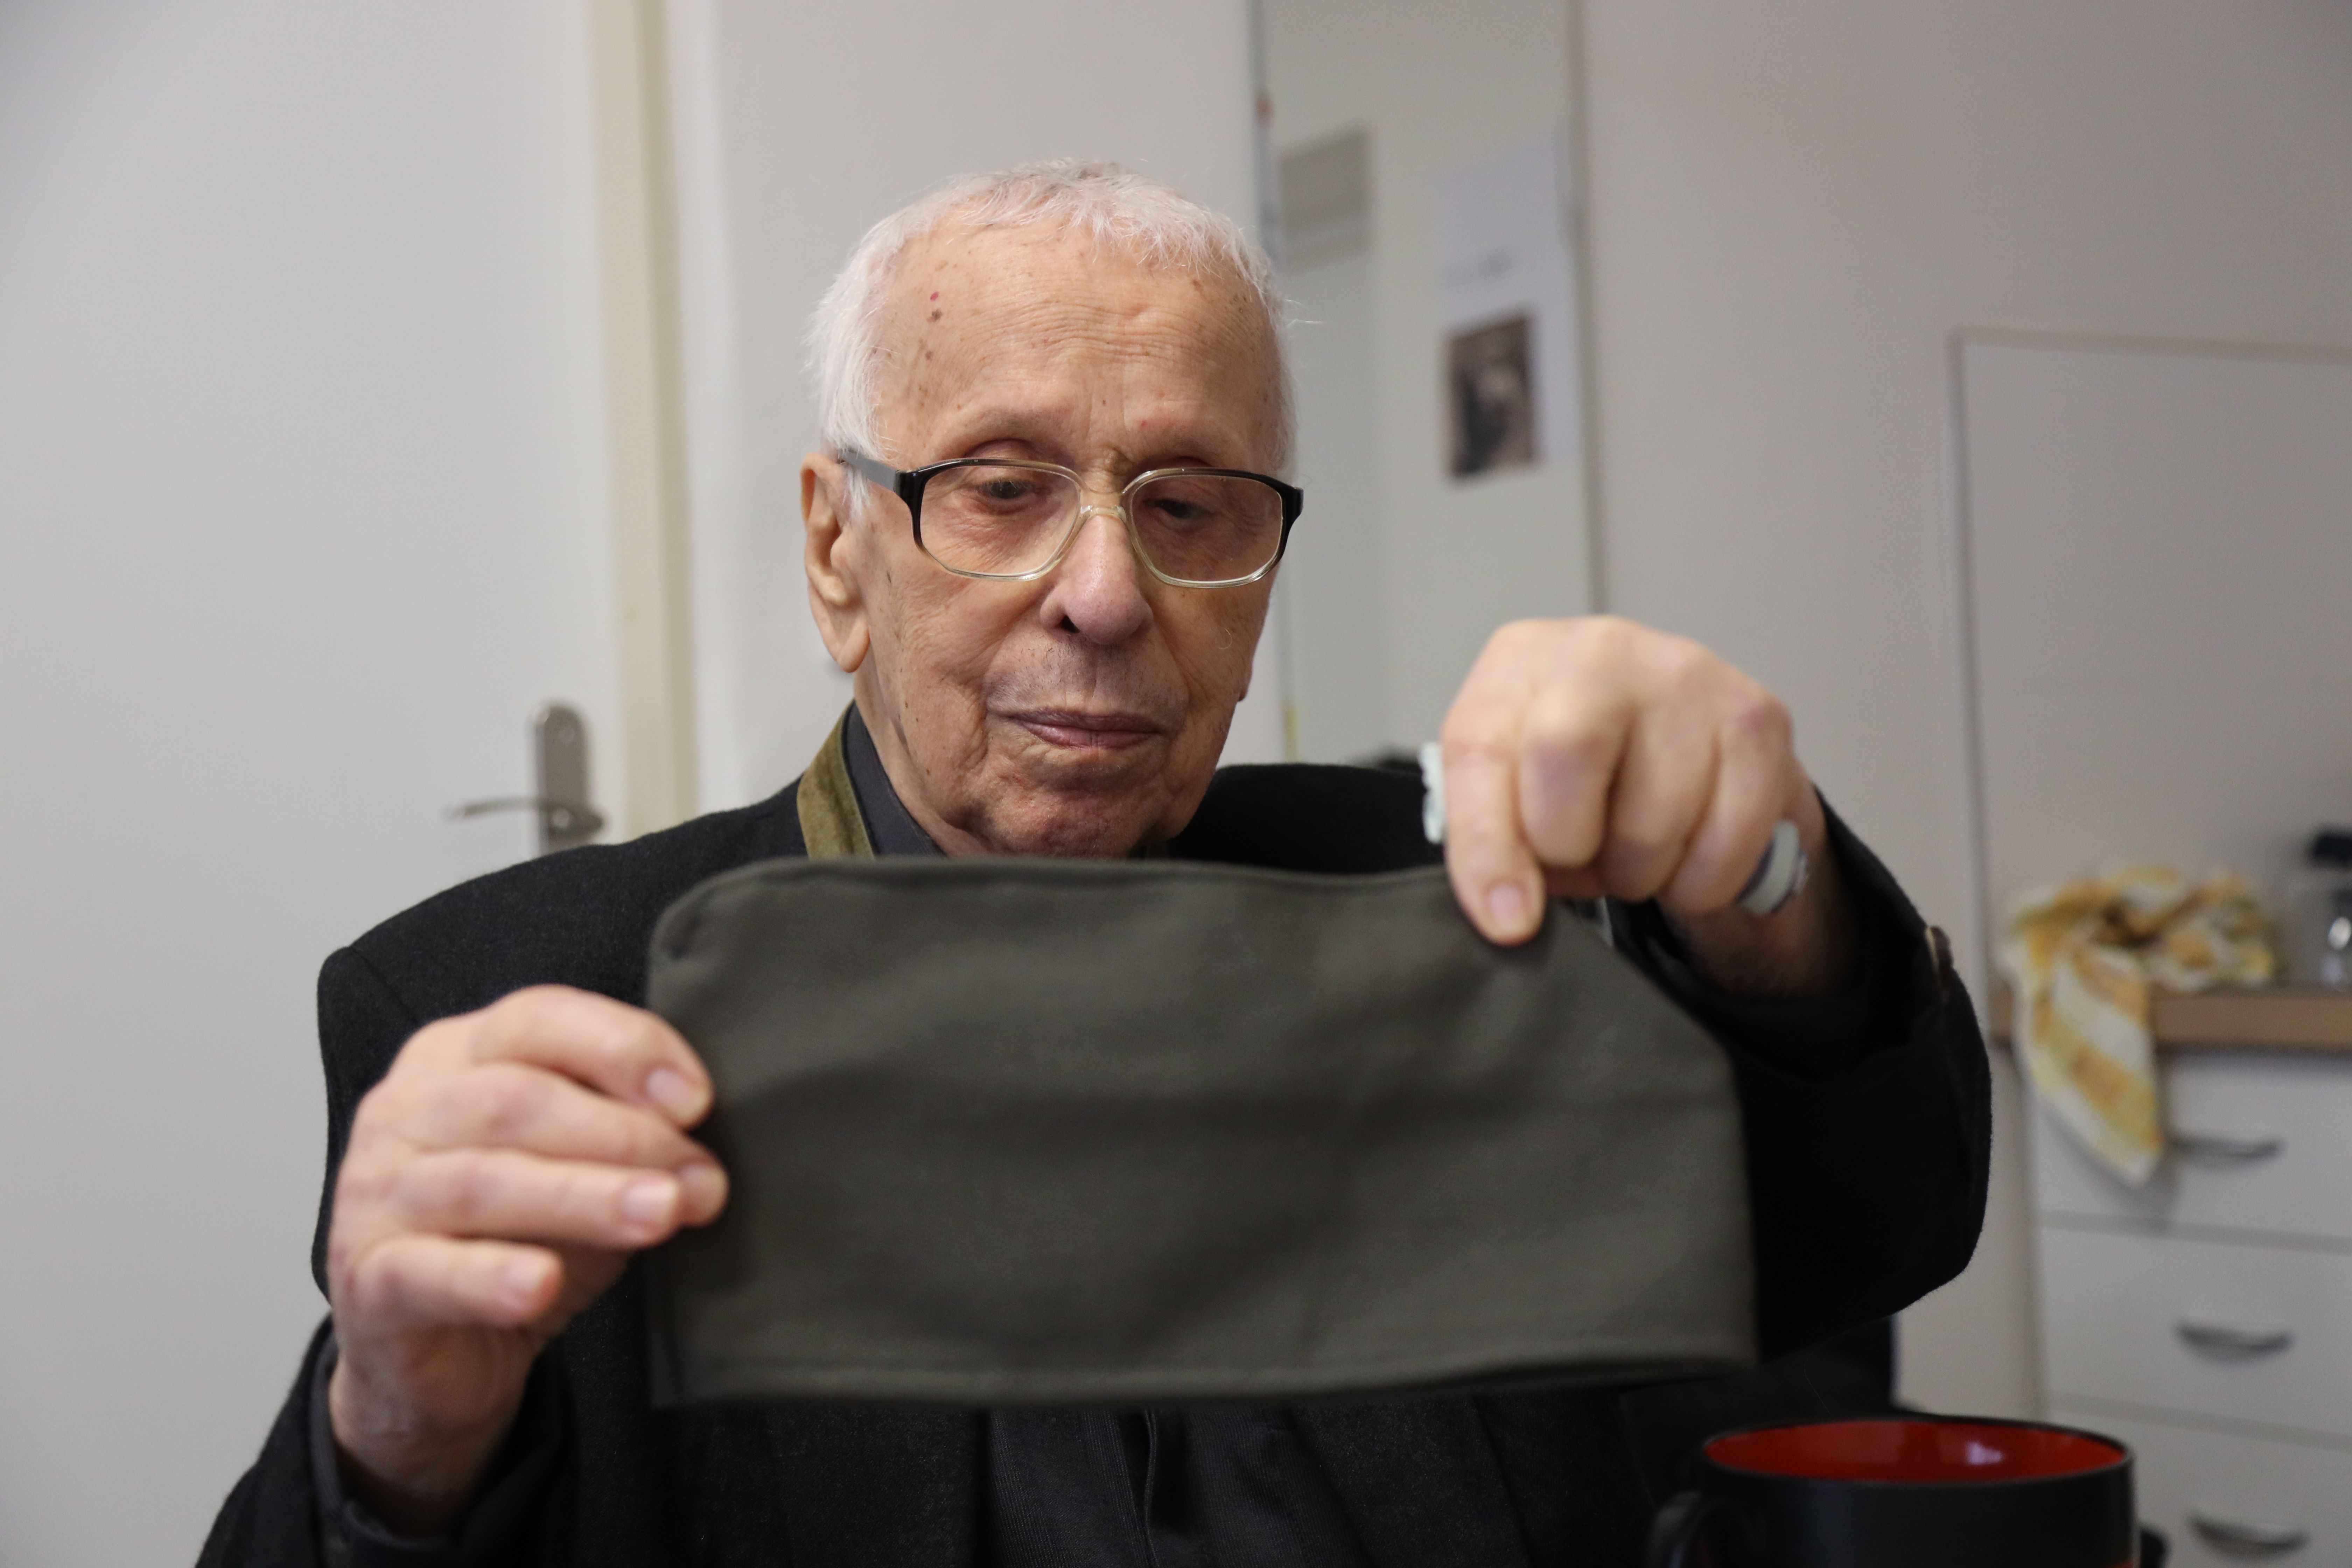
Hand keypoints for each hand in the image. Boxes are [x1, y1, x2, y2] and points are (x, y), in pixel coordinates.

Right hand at [324, 986, 727, 1535]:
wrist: (445, 1352)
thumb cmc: (520, 1235)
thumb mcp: (584, 1172)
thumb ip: (630, 1144)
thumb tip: (703, 1161)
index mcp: (457, 1056)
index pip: (539, 1020)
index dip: (623, 1048)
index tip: (698, 1099)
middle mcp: (405, 1110)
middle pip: (516, 1101)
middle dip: (622, 1136)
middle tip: (698, 1179)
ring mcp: (374, 1193)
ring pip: (483, 1181)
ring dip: (582, 1197)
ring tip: (658, 1215)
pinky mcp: (366, 1278)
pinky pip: (427, 1272)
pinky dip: (489, 1278)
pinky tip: (542, 1284)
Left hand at [1438, 616, 1857, 995]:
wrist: (1662, 726)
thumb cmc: (1564, 762)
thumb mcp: (1503, 789)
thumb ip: (1489, 845)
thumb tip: (1511, 918)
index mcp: (1518, 663)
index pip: (1483, 752)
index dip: (1489, 850)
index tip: (1507, 919)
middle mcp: (1601, 650)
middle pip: (1568, 757)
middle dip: (1571, 846)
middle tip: (1578, 854)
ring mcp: (1688, 676)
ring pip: (1655, 822)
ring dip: (1638, 872)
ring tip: (1628, 842)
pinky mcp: (1758, 719)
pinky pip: (1727, 845)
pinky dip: (1700, 881)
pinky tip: (1684, 847)